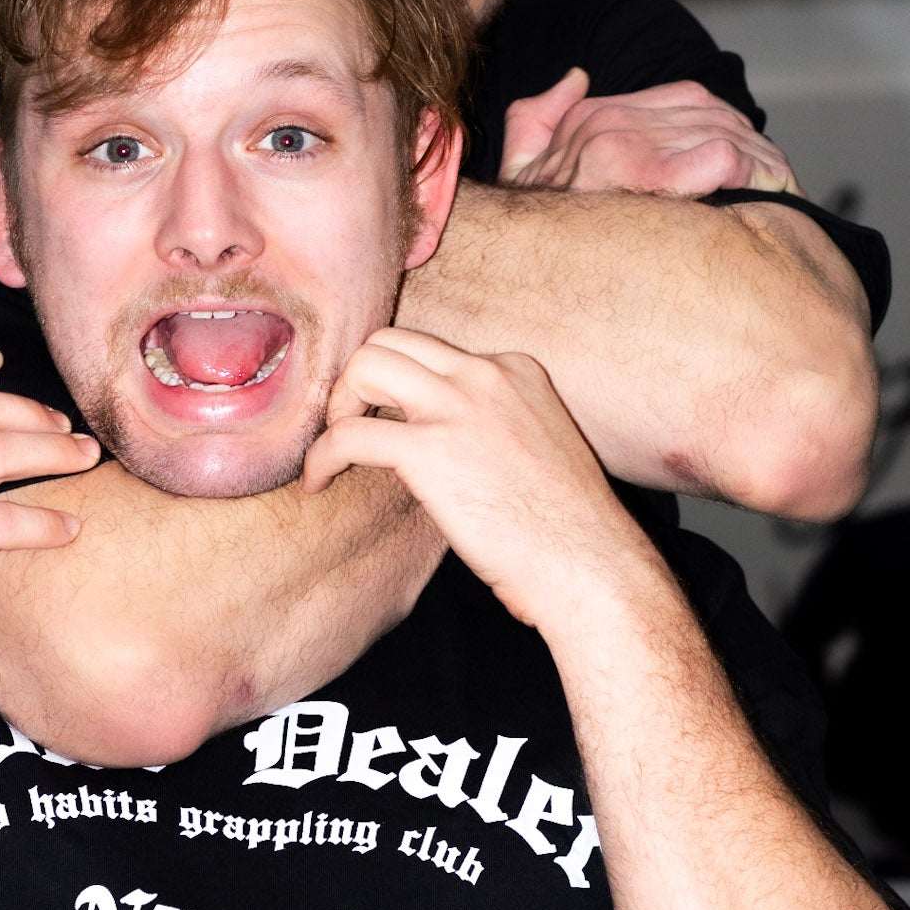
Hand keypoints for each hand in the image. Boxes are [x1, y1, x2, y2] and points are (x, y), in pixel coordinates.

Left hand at [301, 330, 654, 628]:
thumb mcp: (536, 449)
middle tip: (352, 427)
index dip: (401, 386)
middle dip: (359, 380)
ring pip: (365, 364)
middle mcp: (486, 374)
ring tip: (335, 449)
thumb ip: (492, 428)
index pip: (435, 352)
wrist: (591, 567)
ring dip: (338, 404)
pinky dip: (321, 456)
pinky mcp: (430, 449)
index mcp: (516, 370)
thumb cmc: (569, 530)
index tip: (389, 422)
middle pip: (392, 341)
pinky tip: (319, 483)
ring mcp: (458, 405)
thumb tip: (443, 448)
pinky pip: (348, 434)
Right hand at [501, 69, 802, 196]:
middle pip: (716, 118)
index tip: (753, 161)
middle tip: (783, 181)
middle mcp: (609, 121)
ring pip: (727, 135)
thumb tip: (577, 77)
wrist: (499, 256)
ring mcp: (624, 143)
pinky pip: (720, 155)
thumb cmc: (518, 225)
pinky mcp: (642, 170)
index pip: (688, 100)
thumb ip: (537, 115)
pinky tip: (765, 196)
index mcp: (594, 115)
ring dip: (764, 166)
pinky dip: (751, 173)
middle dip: (757, 151)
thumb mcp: (519, 161)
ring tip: (784, 192)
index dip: (727, 129)